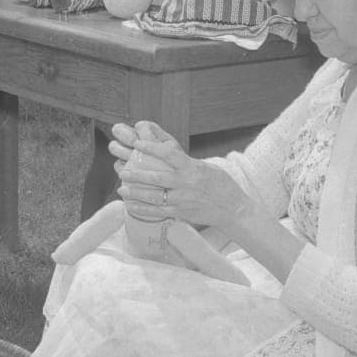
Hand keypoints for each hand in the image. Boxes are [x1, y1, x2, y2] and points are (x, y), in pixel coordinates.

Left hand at [109, 123, 248, 231]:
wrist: (233, 209)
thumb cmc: (221, 185)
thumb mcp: (206, 168)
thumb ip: (187, 164)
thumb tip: (167, 157)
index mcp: (192, 168)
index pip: (168, 154)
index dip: (151, 148)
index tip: (137, 144)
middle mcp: (186, 183)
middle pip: (156, 177)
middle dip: (137, 174)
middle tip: (122, 171)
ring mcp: (183, 200)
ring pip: (154, 196)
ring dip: (136, 193)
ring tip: (122, 190)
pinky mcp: (181, 213)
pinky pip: (158, 212)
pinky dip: (143, 209)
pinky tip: (131, 206)